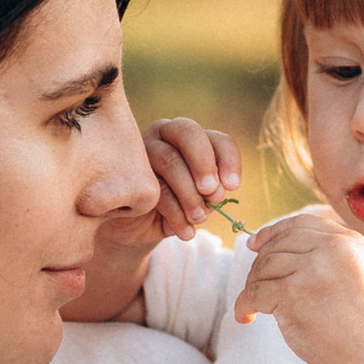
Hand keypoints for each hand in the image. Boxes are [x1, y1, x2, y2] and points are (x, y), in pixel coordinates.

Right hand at [145, 117, 241, 237]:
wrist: (142, 227)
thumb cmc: (179, 206)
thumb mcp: (202, 199)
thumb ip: (212, 191)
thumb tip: (215, 191)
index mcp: (194, 138)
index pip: (218, 139)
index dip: (229, 160)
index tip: (233, 186)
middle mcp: (167, 133)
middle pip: (188, 132)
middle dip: (204, 164)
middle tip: (213, 195)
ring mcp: (144, 148)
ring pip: (169, 160)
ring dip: (190, 195)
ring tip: (199, 218)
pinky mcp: (130, 172)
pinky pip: (154, 187)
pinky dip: (175, 212)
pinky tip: (186, 231)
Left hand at [235, 206, 363, 363]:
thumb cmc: (359, 321)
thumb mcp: (355, 273)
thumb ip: (326, 254)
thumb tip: (267, 241)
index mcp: (349, 241)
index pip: (301, 224)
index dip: (273, 232)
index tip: (254, 244)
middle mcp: (332, 248)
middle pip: (278, 244)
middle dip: (259, 263)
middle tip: (254, 284)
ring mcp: (312, 269)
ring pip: (264, 266)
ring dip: (252, 286)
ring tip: (254, 305)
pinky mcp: (293, 293)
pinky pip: (255, 292)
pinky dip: (244, 304)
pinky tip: (246, 316)